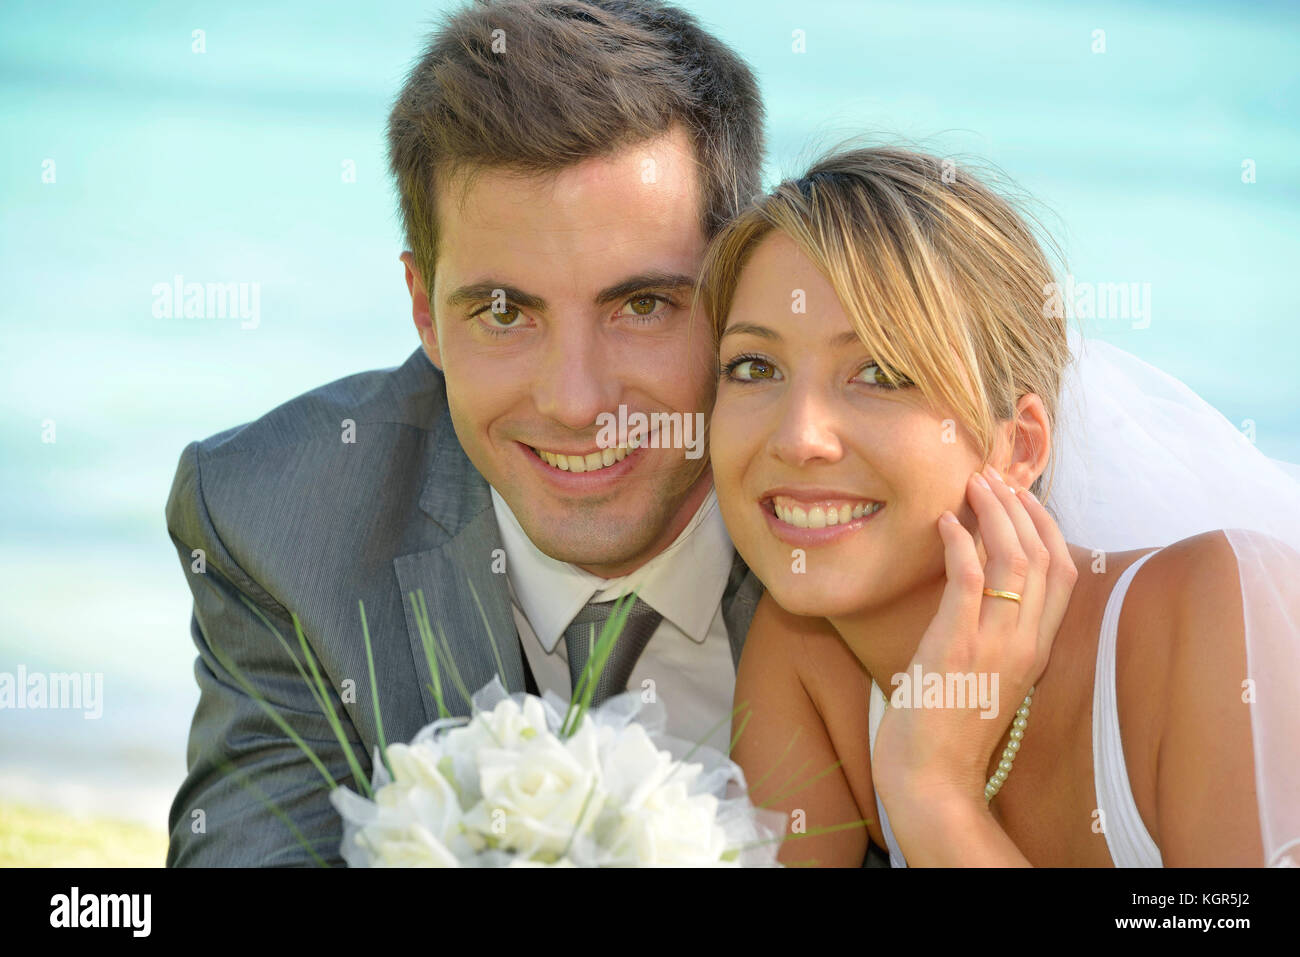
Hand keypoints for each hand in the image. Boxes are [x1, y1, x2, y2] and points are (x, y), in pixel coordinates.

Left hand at [871, 465, 1077, 821]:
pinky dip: (961, 543)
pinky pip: (968, 580)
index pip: (1065, 574)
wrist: (933, 779)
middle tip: (994, 479)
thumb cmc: (950, 730)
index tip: (1024, 498)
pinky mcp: (956, 645)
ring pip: (1014, 560)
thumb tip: (982, 590)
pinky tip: (947, 522)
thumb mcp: (988, 677)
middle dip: (1023, 509)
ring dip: (995, 514)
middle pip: (1044, 557)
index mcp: (1038, 651)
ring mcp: (994, 644)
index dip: (1049, 528)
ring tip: (973, 486)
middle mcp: (1025, 643)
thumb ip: (996, 636)